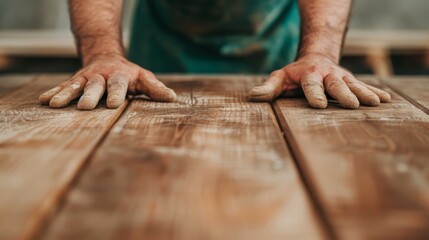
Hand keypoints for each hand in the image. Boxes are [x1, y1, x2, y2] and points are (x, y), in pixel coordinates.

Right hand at [39, 54, 176, 109]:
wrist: (106, 58)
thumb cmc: (129, 74)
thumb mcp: (143, 78)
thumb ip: (155, 88)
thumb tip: (173, 98)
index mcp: (119, 76)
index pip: (118, 84)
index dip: (116, 93)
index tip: (114, 103)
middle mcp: (101, 77)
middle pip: (95, 86)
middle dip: (90, 95)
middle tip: (84, 107)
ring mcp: (86, 79)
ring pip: (75, 86)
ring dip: (65, 95)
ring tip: (54, 104)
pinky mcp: (75, 82)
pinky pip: (63, 87)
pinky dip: (53, 93)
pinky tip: (44, 100)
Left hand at [248, 54, 390, 108]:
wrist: (316, 59)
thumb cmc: (294, 74)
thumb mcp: (279, 78)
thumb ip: (268, 88)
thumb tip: (251, 97)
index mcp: (308, 75)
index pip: (311, 85)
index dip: (314, 94)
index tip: (319, 105)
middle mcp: (327, 75)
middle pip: (336, 85)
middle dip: (344, 94)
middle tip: (352, 105)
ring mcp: (341, 78)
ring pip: (353, 85)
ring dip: (364, 93)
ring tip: (376, 103)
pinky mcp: (351, 81)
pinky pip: (364, 86)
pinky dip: (374, 92)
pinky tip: (386, 100)